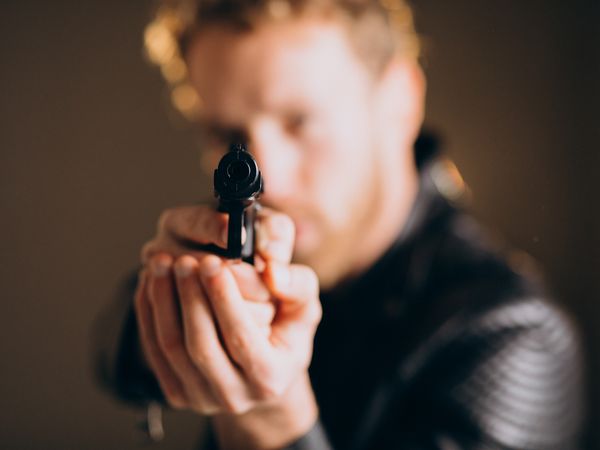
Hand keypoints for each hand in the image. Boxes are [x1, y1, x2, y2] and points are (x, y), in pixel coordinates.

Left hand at [135, 206, 322, 447]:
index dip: (224, 299)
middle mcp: (236, 397)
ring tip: (162, 265)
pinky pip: (153, 352)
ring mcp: (202, 399)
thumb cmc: (285, 329)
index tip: (212, 261)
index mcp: (271, 378)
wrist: (263, 371)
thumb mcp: (303, 305)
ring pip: (172, 348)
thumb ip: (296, 284)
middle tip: (184, 259)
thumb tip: (273, 272)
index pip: (242, 338)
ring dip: (163, 302)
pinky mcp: (177, 394)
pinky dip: (148, 314)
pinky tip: (149, 283)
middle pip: (201, 345)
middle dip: (190, 297)